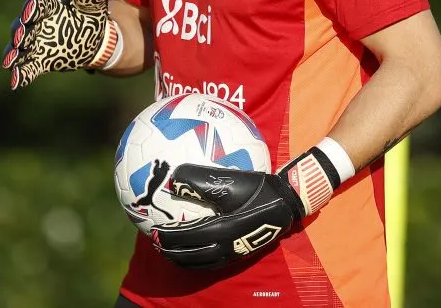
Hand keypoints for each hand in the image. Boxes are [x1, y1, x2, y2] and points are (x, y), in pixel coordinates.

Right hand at [0, 0, 117, 89]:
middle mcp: (38, 24)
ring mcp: (37, 44)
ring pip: (19, 48)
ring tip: (9, 62)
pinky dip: (20, 75)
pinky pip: (27, 68)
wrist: (97, 37)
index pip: (37, 4)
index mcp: (50, 6)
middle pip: (22, 27)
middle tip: (20, 39)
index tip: (29, 14)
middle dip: (20, 33)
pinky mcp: (40, 61)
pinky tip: (15, 83)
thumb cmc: (92, 14)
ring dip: (13, 54)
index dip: (32, 8)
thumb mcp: (94, 2)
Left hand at [150, 148, 339, 269]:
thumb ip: (202, 179)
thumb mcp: (231, 181)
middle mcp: (226, 247)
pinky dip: (199, 261)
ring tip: (170, 252)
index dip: (169, 237)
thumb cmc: (258, 189)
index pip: (188, 238)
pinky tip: (195, 251)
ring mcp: (235, 253)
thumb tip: (174, 177)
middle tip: (156, 243)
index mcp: (222, 230)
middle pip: (192, 256)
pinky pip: (214, 262)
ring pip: (203, 263)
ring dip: (184, 259)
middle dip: (172, 252)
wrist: (287, 202)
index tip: (153, 231)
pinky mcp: (242, 253)